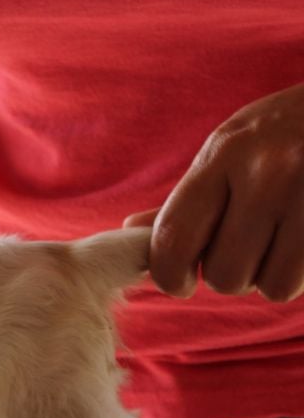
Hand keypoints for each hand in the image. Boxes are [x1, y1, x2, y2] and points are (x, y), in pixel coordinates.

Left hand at [125, 82, 303, 301]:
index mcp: (226, 153)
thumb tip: (131, 231)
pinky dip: (300, 275)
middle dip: (232, 272)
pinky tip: (303, 241)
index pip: (173, 237)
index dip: (169, 276)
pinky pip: (301, 283)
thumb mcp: (234, 147)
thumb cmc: (291, 131)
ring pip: (268, 286)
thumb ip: (189, 197)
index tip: (180, 282)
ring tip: (284, 238)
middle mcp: (268, 171)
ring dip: (270, 275)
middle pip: (223, 273)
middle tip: (251, 244)